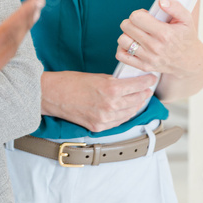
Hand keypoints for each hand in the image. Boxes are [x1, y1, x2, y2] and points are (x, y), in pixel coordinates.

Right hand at [41, 71, 156, 131]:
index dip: (147, 81)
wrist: (51, 96)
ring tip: (140, 99)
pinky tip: (127, 110)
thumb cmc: (69, 82)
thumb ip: (113, 81)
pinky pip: (118, 122)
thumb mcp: (95, 76)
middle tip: (147, 89)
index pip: (137, 86)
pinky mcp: (98, 127)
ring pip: (129, 113)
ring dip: (136, 106)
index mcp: (110, 89)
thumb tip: (126, 83)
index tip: (151, 78)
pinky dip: (124, 115)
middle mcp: (111, 106)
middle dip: (144, 94)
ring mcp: (105, 118)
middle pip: (136, 100)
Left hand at [115, 0, 202, 81]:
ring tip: (137, 34)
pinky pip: (121, 56)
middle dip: (131, 22)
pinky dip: (123, 48)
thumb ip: (176, 7)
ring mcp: (148, 58)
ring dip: (127, 35)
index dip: (139, 14)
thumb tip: (161, 2)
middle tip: (141, 25)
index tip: (145, 17)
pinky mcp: (143, 66)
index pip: (136, 17)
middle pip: (127, 27)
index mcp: (164, 33)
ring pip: (122, 40)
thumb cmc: (186, 39)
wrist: (189, 62)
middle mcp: (155, 47)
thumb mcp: (187, 20)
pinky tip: (132, 44)